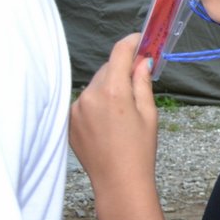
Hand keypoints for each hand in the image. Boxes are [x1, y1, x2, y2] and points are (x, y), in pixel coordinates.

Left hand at [69, 34, 159, 196]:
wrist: (118, 180)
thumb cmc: (139, 150)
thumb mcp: (149, 114)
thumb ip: (142, 83)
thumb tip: (142, 61)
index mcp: (114, 92)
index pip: (119, 53)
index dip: (131, 42)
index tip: (140, 39)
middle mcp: (90, 95)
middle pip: (108, 69)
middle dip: (123, 69)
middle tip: (139, 77)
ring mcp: (76, 108)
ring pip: (96, 85)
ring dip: (110, 87)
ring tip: (124, 110)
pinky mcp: (69, 119)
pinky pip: (86, 101)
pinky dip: (98, 102)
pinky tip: (110, 121)